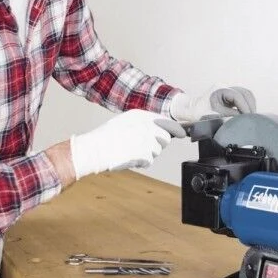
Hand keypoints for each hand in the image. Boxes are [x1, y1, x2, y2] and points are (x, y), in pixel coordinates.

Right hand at [67, 109, 185, 180]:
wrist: (94, 149)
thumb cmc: (106, 137)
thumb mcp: (125, 121)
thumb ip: (143, 123)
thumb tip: (162, 128)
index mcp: (142, 115)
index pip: (167, 121)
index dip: (175, 129)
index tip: (182, 133)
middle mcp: (147, 125)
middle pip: (165, 138)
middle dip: (157, 144)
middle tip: (141, 146)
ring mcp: (147, 140)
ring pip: (157, 151)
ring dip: (147, 154)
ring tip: (130, 150)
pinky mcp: (145, 154)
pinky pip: (149, 161)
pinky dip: (141, 162)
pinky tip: (129, 157)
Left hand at [169, 84, 255, 122]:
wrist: (191, 111)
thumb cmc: (199, 113)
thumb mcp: (215, 116)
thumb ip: (230, 116)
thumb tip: (243, 118)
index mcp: (220, 89)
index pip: (238, 96)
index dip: (245, 107)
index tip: (248, 117)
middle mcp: (224, 86)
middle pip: (244, 93)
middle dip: (250, 105)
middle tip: (252, 118)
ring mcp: (227, 89)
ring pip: (245, 94)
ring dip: (249, 104)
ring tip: (250, 116)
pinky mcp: (229, 94)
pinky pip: (242, 97)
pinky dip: (246, 104)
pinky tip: (246, 114)